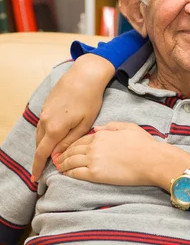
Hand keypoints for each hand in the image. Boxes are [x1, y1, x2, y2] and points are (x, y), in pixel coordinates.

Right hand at [32, 54, 115, 180]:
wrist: (85, 74)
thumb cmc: (90, 99)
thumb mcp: (85, 123)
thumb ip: (70, 142)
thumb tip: (57, 157)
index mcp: (55, 128)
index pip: (42, 153)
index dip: (37, 167)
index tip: (35, 178)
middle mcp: (45, 121)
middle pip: (40, 145)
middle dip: (41, 157)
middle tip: (45, 168)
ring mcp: (44, 112)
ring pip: (40, 134)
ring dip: (44, 145)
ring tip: (51, 153)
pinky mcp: (47, 104)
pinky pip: (43, 124)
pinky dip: (46, 133)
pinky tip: (55, 135)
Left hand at [56, 122, 189, 190]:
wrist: (152, 160)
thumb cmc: (145, 144)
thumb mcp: (130, 127)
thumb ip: (112, 126)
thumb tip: (98, 128)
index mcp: (102, 134)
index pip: (81, 139)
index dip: (72, 144)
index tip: (68, 148)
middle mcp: (94, 145)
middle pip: (73, 149)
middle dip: (64, 153)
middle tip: (58, 158)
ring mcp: (93, 160)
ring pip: (71, 161)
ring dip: (63, 164)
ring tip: (58, 167)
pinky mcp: (95, 174)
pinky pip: (76, 173)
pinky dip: (68, 173)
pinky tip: (65, 174)